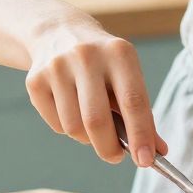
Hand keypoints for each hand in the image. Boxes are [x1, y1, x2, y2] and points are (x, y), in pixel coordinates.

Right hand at [23, 20, 165, 164]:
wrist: (58, 32)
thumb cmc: (104, 64)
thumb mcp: (127, 75)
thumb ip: (142, 114)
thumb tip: (156, 152)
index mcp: (119, 53)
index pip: (133, 100)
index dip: (141, 134)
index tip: (146, 160)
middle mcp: (86, 56)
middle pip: (97, 120)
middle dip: (109, 148)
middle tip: (116, 156)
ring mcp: (57, 67)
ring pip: (74, 127)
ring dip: (87, 138)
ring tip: (93, 125)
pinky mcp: (35, 80)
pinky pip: (55, 124)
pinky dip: (68, 128)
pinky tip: (71, 109)